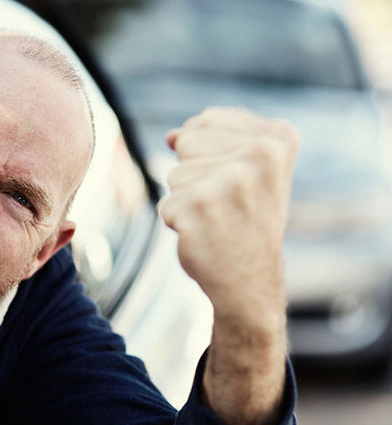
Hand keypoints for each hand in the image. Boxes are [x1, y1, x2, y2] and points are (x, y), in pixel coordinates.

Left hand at [158, 107, 298, 424]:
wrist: (250, 283)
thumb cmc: (244, 221)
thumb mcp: (244, 171)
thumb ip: (210, 141)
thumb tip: (170, 136)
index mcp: (278, 138)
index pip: (205, 122)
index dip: (209, 156)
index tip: (239, 185)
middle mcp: (260, 155)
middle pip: (186, 144)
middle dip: (194, 175)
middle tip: (226, 205)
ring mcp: (230, 181)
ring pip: (173, 175)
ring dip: (186, 200)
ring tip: (218, 220)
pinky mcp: (200, 207)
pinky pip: (165, 204)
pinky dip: (176, 222)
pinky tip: (205, 236)